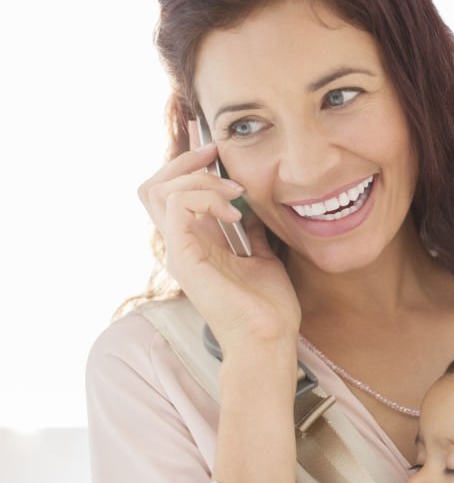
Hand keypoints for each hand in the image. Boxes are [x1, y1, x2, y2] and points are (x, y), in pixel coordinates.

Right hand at [137, 121, 300, 357]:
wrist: (270, 338)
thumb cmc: (267, 305)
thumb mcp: (261, 254)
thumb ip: (251, 230)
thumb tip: (254, 206)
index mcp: (196, 240)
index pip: (172, 191)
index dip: (186, 161)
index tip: (215, 144)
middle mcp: (181, 243)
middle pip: (154, 185)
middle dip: (184, 159)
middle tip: (216, 153)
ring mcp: (180, 250)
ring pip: (158, 190)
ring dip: (198, 179)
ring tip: (234, 192)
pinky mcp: (185, 258)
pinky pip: (176, 207)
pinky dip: (203, 198)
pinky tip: (233, 212)